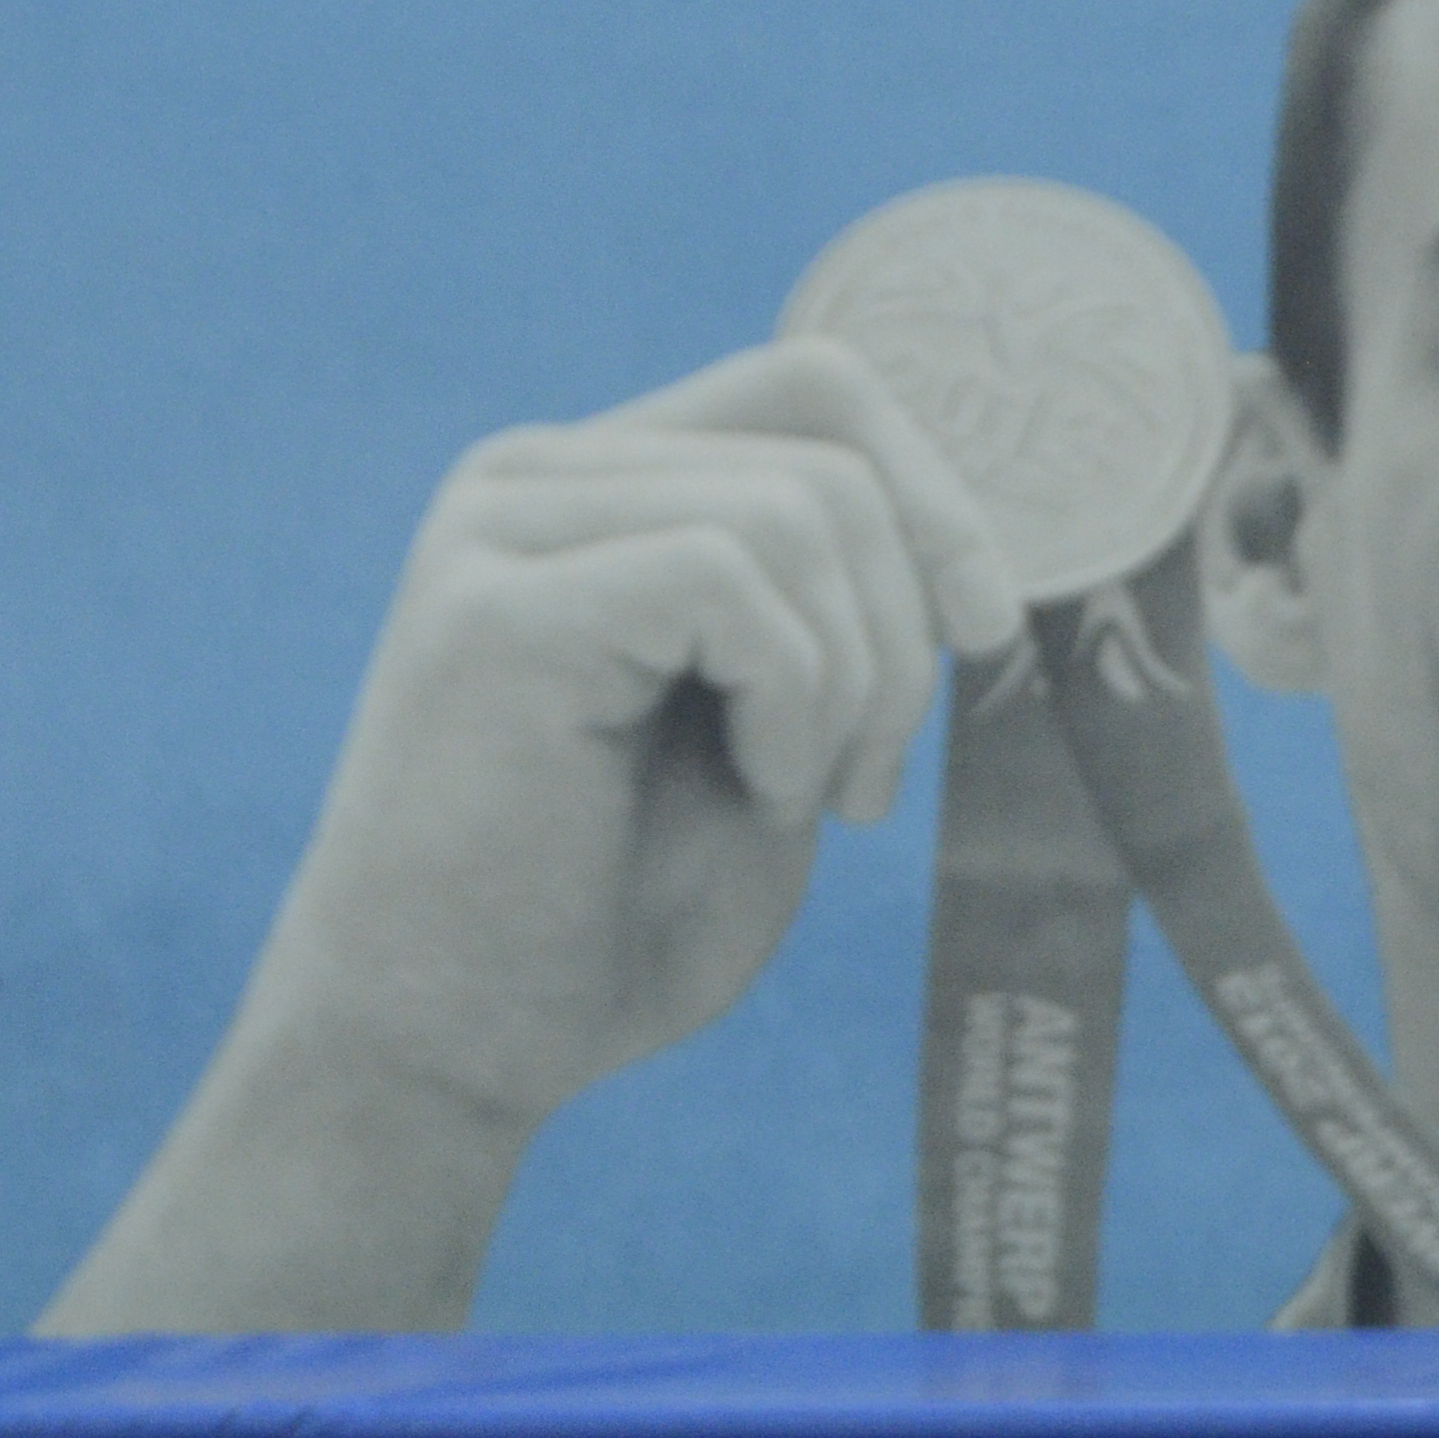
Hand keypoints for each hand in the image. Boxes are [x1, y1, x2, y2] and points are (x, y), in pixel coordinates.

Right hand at [240, 337, 1027, 1132]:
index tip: (983, 633)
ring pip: (800, 511)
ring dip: (848, 682)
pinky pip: (732, 577)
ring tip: (791, 795)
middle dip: (904, 625)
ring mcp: (502, 531)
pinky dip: (790, 702)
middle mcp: (534, 480)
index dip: (936, 496)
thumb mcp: (772, 728)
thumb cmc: (615, 913)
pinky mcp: (497, 608)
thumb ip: (830, 606)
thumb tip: (964, 530)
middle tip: (865, 782)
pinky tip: (749, 791)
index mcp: (598, 492)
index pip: (815, 389)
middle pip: (830, 448)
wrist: (456, 1048)